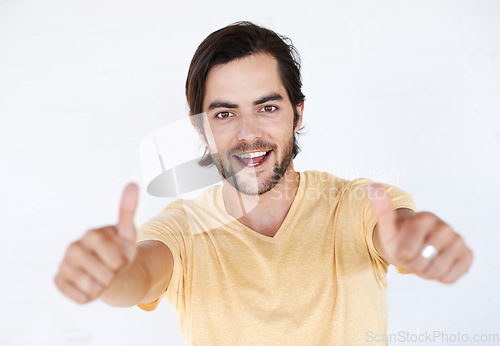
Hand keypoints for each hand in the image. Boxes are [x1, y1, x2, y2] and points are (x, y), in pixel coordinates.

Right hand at [54, 183, 138, 302]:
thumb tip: (133, 184)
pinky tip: (92, 286)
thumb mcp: (128, 233)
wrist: (113, 273)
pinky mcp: (59, 281)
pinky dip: (90, 296)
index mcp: (90, 235)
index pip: (105, 251)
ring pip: (89, 286)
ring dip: (103, 287)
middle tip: (113, 270)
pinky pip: (79, 297)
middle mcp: (73, 248)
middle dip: (112, 275)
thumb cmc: (121, 251)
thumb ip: (129, 211)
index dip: (117, 259)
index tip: (120, 259)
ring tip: (104, 278)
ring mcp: (64, 264)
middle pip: (99, 271)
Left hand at [369, 183, 472, 283]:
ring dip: (426, 272)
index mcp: (425, 218)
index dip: (402, 255)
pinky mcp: (467, 254)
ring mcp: (458, 240)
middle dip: (414, 265)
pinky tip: (437, 264)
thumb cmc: (399, 237)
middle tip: (413, 255)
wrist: (414, 245)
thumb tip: (374, 187)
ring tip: (424, 260)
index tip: (402, 246)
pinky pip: (450, 277)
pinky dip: (440, 277)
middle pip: (423, 264)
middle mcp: (445, 227)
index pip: (407, 252)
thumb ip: (382, 210)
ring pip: (437, 272)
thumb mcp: (387, 227)